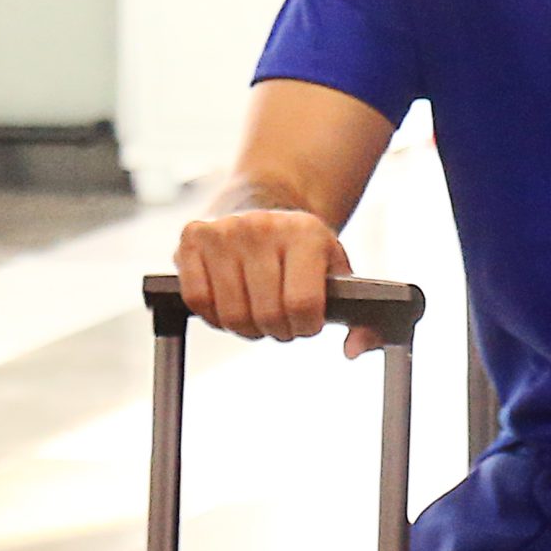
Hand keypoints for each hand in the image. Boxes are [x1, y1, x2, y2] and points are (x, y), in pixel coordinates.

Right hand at [174, 209, 379, 356]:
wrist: (264, 200)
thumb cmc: (304, 249)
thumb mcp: (336, 270)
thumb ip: (359, 317)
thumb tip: (354, 350)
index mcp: (305, 232)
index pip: (302, 304)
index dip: (305, 327)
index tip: (307, 322)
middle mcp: (261, 227)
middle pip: (266, 315)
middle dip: (277, 330)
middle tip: (282, 321)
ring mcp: (223, 231)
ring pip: (230, 314)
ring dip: (246, 328)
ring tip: (257, 313)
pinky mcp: (192, 237)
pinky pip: (197, 301)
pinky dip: (213, 316)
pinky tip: (229, 305)